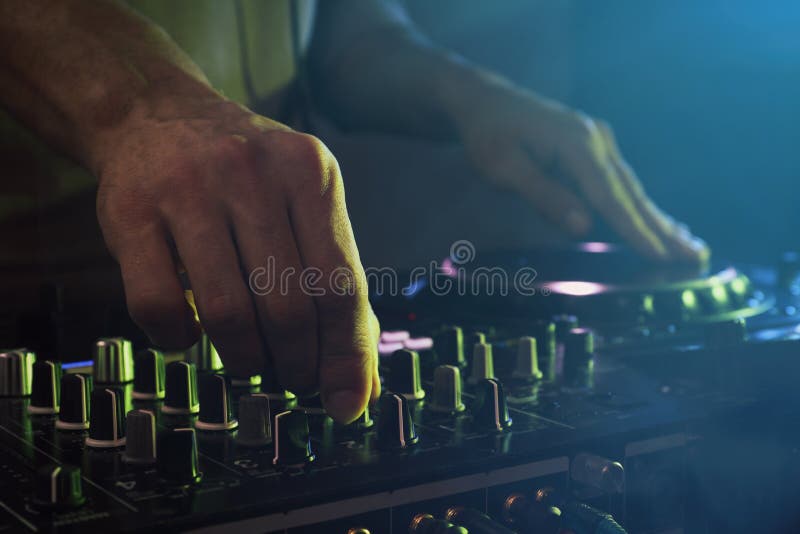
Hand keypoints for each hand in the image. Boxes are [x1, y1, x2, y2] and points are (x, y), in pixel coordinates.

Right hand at [92, 95, 379, 422]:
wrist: (156, 115)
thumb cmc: (248, 178)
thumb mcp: (304, 203)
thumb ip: (335, 280)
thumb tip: (360, 379)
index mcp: (310, 174)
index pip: (341, 285)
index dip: (347, 355)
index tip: (347, 403)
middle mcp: (252, 174)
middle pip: (287, 308)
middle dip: (294, 365)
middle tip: (290, 378)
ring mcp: (187, 189)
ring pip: (227, 314)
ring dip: (243, 360)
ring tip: (248, 363)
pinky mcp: (130, 212)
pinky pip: (158, 307)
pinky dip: (178, 342)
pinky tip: (189, 335)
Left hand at [450, 83, 708, 263]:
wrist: (485, 100)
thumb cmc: (488, 135)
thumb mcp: (505, 168)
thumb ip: (544, 195)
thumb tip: (584, 227)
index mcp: (576, 144)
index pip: (610, 197)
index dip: (636, 230)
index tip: (661, 255)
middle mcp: (596, 139)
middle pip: (632, 192)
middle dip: (662, 228)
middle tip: (696, 256)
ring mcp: (598, 140)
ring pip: (631, 187)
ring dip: (658, 218)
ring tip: (690, 245)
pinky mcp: (594, 145)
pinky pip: (620, 181)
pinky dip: (639, 204)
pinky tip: (657, 220)